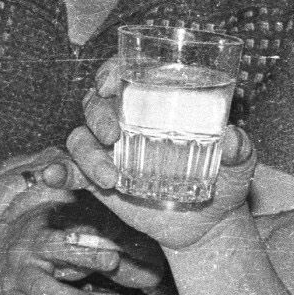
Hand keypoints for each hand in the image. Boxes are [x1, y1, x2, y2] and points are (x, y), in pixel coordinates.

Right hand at [0, 194, 156, 294]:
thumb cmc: (37, 245)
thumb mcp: (59, 232)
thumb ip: (93, 238)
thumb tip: (140, 251)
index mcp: (43, 227)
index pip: (68, 227)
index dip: (91, 236)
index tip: (115, 247)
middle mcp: (27, 248)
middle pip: (54, 248)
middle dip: (83, 255)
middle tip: (113, 263)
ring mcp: (14, 274)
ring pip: (39, 285)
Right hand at [67, 64, 255, 253]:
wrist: (208, 223)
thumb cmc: (226, 179)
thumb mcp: (240, 162)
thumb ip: (239, 149)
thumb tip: (230, 138)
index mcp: (157, 104)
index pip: (124, 74)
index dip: (110, 71)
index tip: (109, 82)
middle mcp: (126, 121)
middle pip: (96, 104)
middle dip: (98, 115)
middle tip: (113, 135)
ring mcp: (109, 151)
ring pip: (80, 137)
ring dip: (86, 153)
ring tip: (110, 178)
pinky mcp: (97, 180)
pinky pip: (70, 171)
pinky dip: (58, 173)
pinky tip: (52, 178)